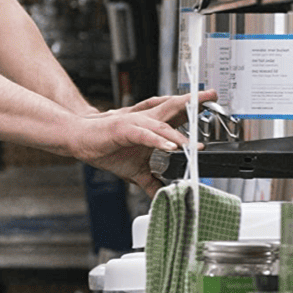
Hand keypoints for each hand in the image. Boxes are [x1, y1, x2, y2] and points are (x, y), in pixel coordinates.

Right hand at [70, 90, 216, 195]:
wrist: (79, 140)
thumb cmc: (106, 148)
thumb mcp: (135, 170)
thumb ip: (151, 181)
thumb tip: (162, 196)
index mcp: (151, 126)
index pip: (177, 115)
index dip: (195, 108)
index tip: (212, 104)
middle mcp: (145, 120)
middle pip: (174, 108)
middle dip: (194, 103)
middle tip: (212, 96)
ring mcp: (135, 123)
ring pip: (162, 125)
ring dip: (180, 135)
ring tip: (196, 145)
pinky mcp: (123, 129)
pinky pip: (144, 135)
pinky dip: (157, 140)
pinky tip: (169, 147)